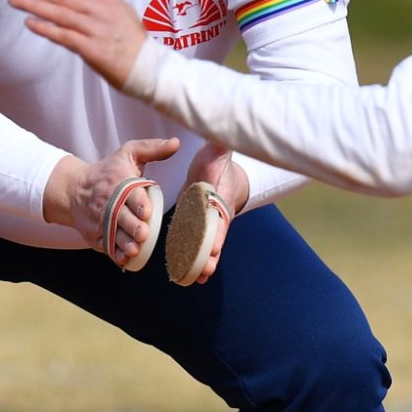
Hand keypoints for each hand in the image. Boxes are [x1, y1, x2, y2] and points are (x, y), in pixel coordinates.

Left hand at [12, 0, 145, 88]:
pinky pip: (64, 36)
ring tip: (14, 0)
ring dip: (34, 5)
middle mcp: (100, 10)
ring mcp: (96, 29)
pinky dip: (45, 29)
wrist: (147, 66)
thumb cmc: (131, 40)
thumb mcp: (119, 10)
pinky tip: (29, 23)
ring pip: (59, 13)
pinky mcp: (92, 50)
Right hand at [44, 136, 180, 266]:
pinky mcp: (95, 236)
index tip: (146, 211)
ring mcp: (101, 222)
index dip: (139, 203)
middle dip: (132, 226)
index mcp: (119, 183)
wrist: (74, 190)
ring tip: (135, 248)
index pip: (130, 194)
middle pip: (121, 218)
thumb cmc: (107, 171)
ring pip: (114, 235)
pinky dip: (116, 254)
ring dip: (125, 243)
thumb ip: (153, 148)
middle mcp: (108, 204)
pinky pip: (107, 247)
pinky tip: (127, 258)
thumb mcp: (128, 153)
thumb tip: (176, 143)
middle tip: (143, 233)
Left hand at [174, 142, 251, 285]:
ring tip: (197, 279)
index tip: (215, 246)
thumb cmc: (215, 161)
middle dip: (212, 254)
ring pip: (208, 246)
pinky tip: (189, 275)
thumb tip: (222, 132)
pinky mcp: (198, 228)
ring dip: (203, 263)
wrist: (217, 172)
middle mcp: (217, 213)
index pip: (221, 216)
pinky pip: (198, 247)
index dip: (218, 231)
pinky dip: (194, 260)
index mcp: (221, 197)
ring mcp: (209, 223)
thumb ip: (218, 145)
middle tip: (207, 271)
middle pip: (216, 237)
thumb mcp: (216, 151)